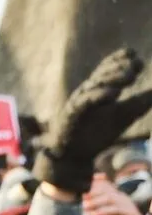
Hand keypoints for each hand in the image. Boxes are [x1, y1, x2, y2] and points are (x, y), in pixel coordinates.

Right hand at [35, 48, 151, 194]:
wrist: (75, 155)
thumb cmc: (99, 132)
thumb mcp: (126, 114)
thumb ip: (142, 101)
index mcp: (99, 88)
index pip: (109, 66)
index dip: (122, 59)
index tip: (137, 59)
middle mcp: (88, 91)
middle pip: (104, 73)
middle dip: (120, 67)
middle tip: (136, 66)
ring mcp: (79, 101)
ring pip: (95, 84)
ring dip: (113, 78)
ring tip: (130, 77)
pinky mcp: (72, 114)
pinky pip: (85, 101)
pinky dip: (99, 96)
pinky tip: (114, 94)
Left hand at [85, 174, 149, 214]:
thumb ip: (96, 210)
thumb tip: (83, 205)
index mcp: (116, 196)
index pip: (104, 185)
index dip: (93, 185)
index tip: (79, 189)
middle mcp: (122, 198)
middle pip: (106, 189)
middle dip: (92, 193)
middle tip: (81, 198)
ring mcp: (126, 204)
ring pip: (110, 198)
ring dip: (96, 201)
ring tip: (84, 206)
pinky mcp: (129, 213)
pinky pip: (116, 209)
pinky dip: (103, 212)